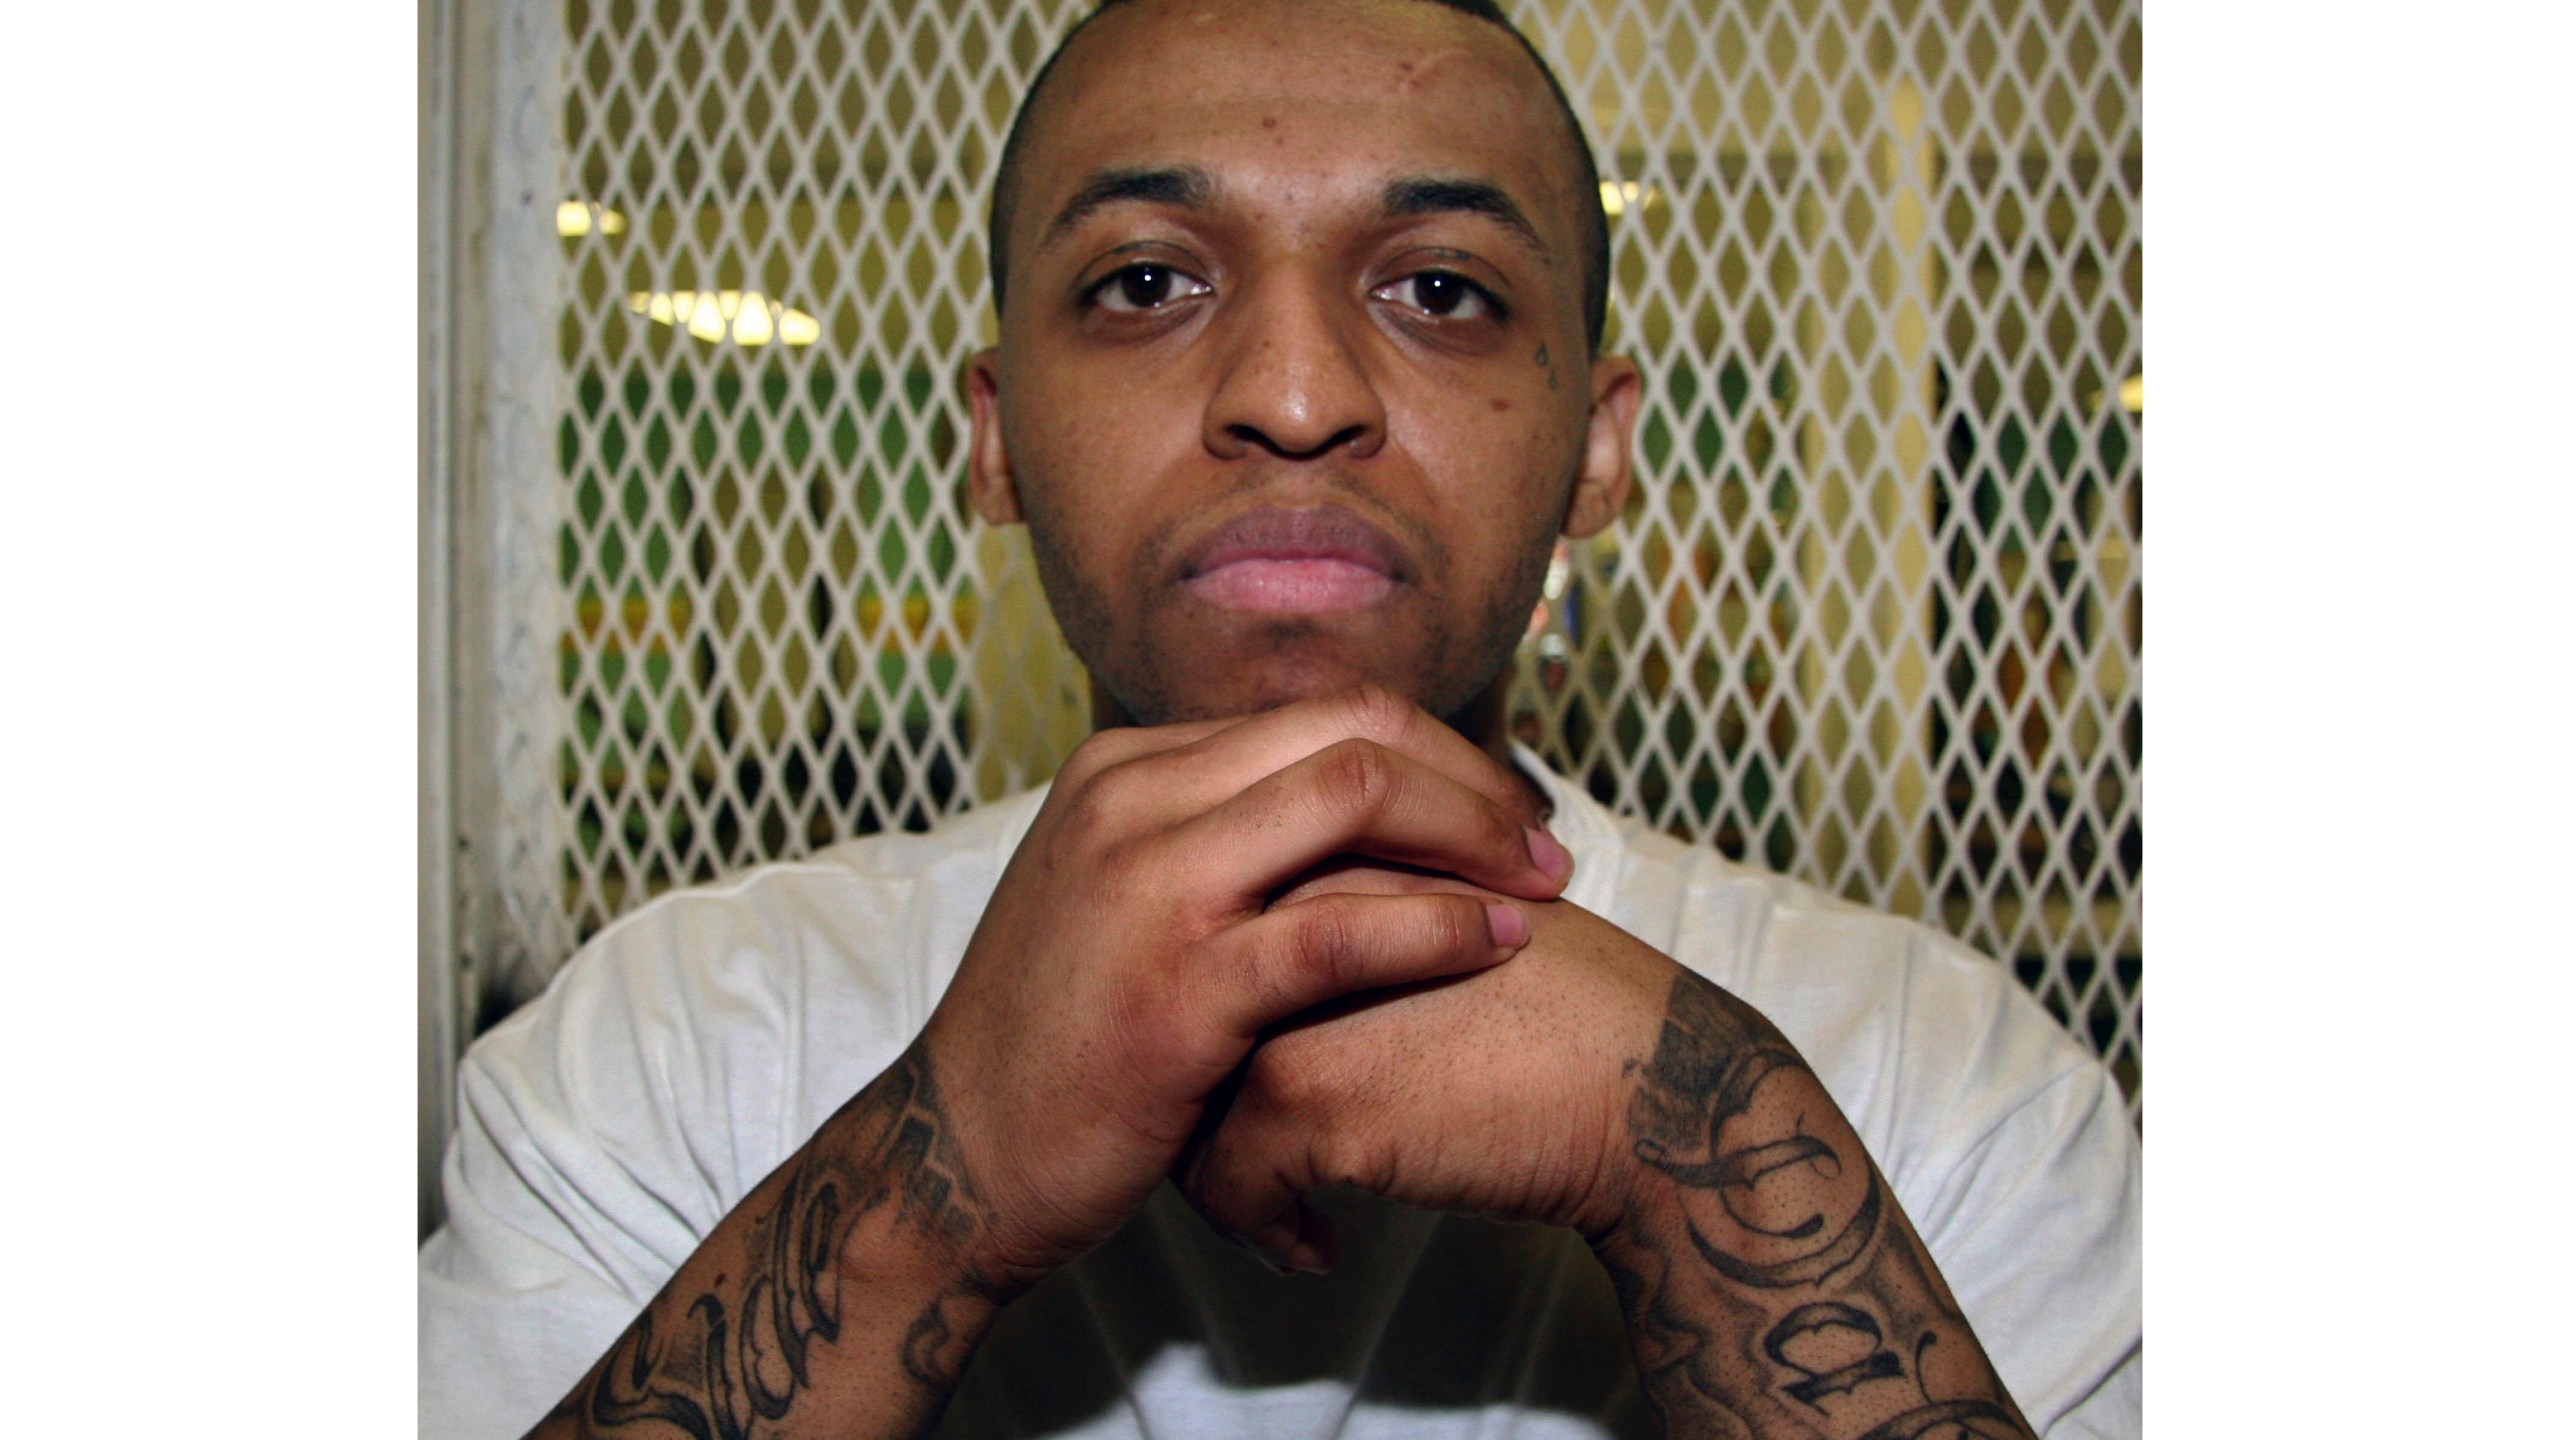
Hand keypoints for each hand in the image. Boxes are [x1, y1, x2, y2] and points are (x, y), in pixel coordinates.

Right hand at [915, 686, 1575, 1295]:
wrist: (957, 1161)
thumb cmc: (1057, 1045)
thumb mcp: (1109, 898)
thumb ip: (1200, 840)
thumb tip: (1321, 811)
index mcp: (1122, 768)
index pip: (1314, 714)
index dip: (1430, 753)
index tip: (1496, 811)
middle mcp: (1132, 800)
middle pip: (1350, 730)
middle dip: (1469, 779)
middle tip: (1542, 843)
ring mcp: (1150, 886)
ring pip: (1353, 794)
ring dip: (1473, 834)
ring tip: (1541, 888)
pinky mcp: (1179, 986)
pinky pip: (1341, 928)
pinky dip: (1439, 927)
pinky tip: (1497, 947)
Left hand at [1176, 870, 1678, 1271]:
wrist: (1650, 1084)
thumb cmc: (1567, 1011)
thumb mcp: (1450, 916)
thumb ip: (1354, 916)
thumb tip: (1262, 967)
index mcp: (1320, 854)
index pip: (1205, 934)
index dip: (1212, 1015)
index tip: (1233, 1071)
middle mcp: (1282, 911)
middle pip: (1178, 1015)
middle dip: (1192, 1095)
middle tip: (1224, 1149)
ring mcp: (1284, 1000)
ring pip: (1184, 1105)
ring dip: (1215, 1172)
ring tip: (1269, 1204)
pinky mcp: (1305, 1091)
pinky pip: (1226, 1183)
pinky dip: (1261, 1228)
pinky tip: (1312, 1247)